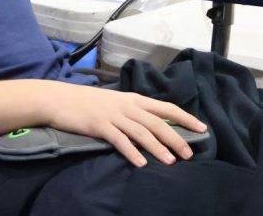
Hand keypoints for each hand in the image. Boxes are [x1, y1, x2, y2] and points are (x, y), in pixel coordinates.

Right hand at [43, 83, 205, 167]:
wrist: (61, 99)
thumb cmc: (89, 102)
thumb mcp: (116, 102)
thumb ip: (134, 112)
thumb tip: (155, 126)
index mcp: (134, 99)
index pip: (166, 107)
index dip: (185, 118)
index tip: (202, 128)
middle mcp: (128, 106)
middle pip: (157, 122)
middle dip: (175, 138)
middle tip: (190, 154)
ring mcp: (114, 115)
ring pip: (141, 132)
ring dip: (157, 148)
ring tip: (171, 162)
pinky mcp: (100, 126)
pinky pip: (119, 140)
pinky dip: (131, 152)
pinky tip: (140, 163)